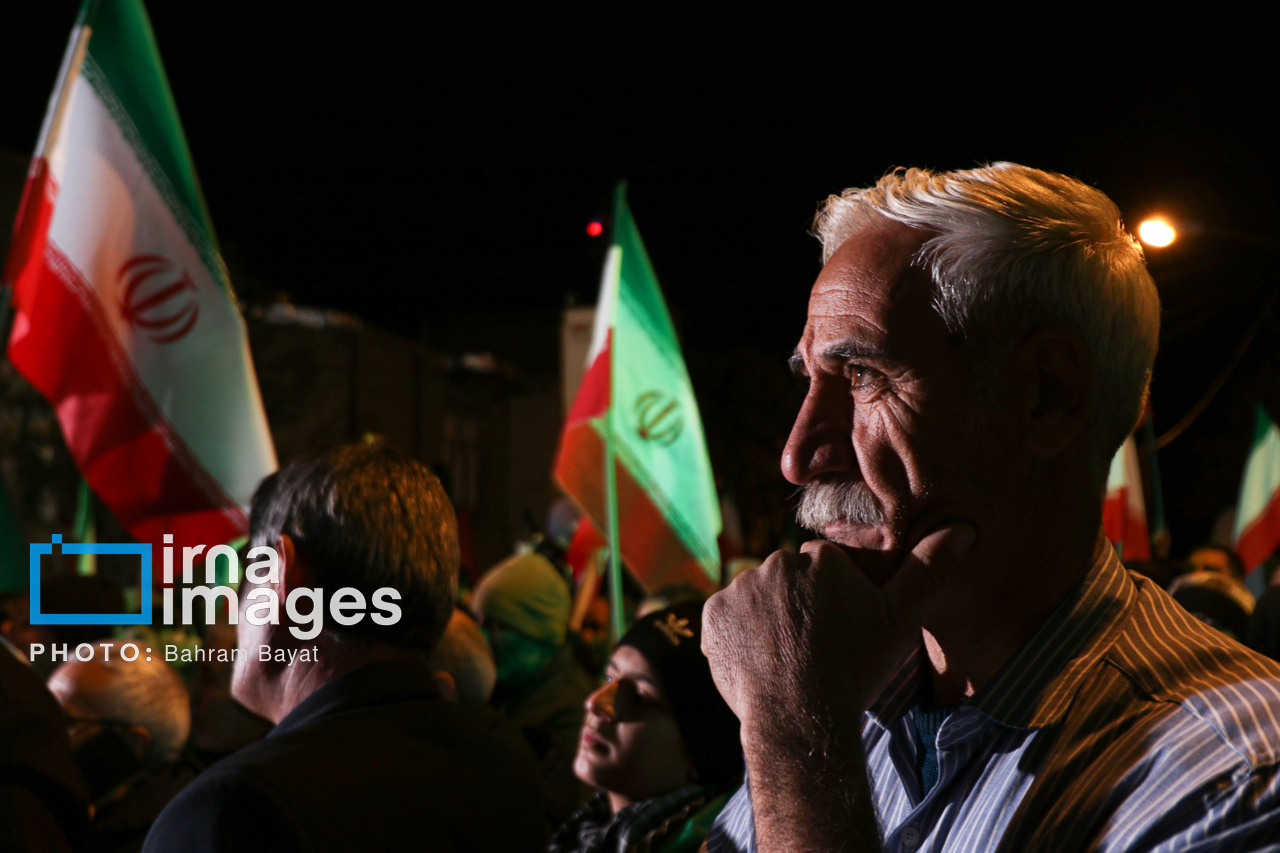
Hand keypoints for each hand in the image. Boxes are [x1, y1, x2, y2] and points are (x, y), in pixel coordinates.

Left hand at [701, 523, 975, 740]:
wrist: (800, 715)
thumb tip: (963, 529)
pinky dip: (736, 638)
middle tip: (812, 649)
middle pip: (789, 581)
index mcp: (821, 557)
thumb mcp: (901, 621)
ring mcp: (741, 588)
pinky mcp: (712, 615)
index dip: (832, 603)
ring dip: (766, 621)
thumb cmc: (854, 669)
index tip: (838, 633)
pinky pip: (725, 620)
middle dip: (798, 607)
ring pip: (757, 599)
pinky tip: (757, 663)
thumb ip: (928, 570)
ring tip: (785, 660)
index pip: (823, 569)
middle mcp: (777, 562)